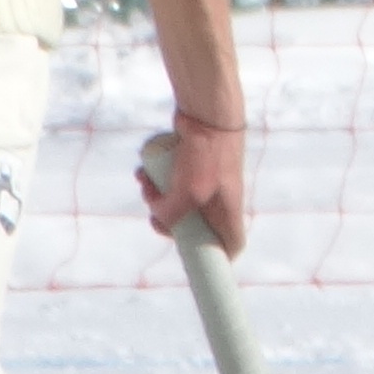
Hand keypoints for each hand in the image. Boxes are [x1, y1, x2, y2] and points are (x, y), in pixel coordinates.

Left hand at [137, 110, 248, 257]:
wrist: (208, 113)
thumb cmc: (205, 153)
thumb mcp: (187, 192)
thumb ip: (171, 214)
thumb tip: (159, 218)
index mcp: (227, 211)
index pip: (231, 246)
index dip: (216, 259)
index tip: (193, 260)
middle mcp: (219, 200)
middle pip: (196, 228)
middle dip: (169, 224)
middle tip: (155, 216)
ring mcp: (207, 182)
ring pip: (179, 203)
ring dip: (158, 198)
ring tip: (145, 185)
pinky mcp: (194, 166)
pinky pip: (173, 182)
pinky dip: (156, 181)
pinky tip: (143, 172)